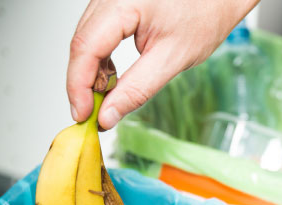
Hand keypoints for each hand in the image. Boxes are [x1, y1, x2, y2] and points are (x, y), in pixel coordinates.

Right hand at [67, 0, 257, 128]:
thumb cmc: (204, 15)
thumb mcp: (171, 59)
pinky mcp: (114, 3)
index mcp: (123, 2)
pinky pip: (96, 33)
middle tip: (90, 116)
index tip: (82, 115)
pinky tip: (110, 80)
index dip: (78, 86)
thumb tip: (108, 116)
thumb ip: (136, 90)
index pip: (85, 47)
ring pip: (86, 39)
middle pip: (81, 43)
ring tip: (103, 102)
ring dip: (91, 73)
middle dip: (82, 83)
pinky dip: (100, 60)